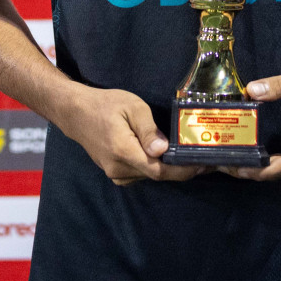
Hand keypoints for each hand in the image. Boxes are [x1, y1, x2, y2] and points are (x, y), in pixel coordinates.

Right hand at [55, 85, 203, 185]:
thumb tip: (163, 150)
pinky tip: (165, 157)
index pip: (159, 171)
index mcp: (124, 152)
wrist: (75, 112)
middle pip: (157, 175)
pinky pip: (139, 174)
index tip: (203, 165)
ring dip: (168, 169)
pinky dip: (154, 167)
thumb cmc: (105, 104)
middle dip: (181, 169)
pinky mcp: (114, 172)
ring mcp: (114, 173)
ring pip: (149, 176)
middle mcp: (118, 169)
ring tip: (189, 156)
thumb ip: (148, 129)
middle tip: (204, 158)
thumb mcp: (131, 107)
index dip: (183, 171)